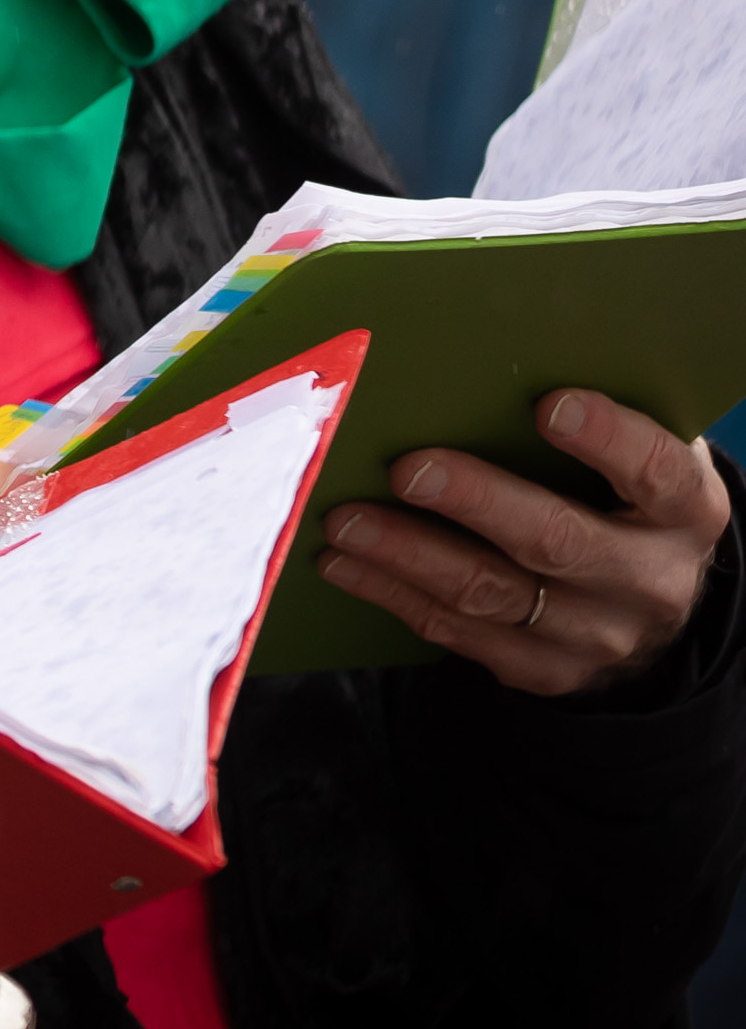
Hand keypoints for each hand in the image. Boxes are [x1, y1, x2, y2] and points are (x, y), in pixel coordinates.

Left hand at [317, 389, 731, 696]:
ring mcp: (598, 634)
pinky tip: (344, 563)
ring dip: (409, 553)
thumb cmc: (623, 502)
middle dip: (477, 502)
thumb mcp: (636, 464)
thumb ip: (592, 425)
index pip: (657, 473)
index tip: (550, 405)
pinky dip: (394, 595)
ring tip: (344, 519)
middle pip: (558, 540)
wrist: (651, 608)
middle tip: (407, 469)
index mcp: (684, 512)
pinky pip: (460, 634)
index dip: (608, 440)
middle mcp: (650, 579)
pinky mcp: (546, 670)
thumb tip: (485, 359)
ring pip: (493, 593)